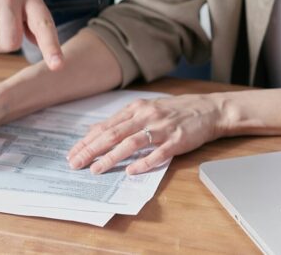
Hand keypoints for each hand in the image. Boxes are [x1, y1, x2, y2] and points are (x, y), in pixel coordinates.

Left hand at [66, 94, 224, 175]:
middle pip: (113, 134)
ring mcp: (161, 128)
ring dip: (111, 157)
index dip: (87, 141)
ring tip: (96, 169)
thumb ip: (122, 120)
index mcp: (136, 108)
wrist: (208, 109)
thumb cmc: (174, 111)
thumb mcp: (146, 109)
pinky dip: (143, 163)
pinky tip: (131, 171)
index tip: (72, 153)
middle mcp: (146, 116)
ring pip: (131, 143)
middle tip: (75, 163)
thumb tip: (95, 131)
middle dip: (91, 150)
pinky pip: (158, 153)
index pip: (106, 126)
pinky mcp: (176, 140)